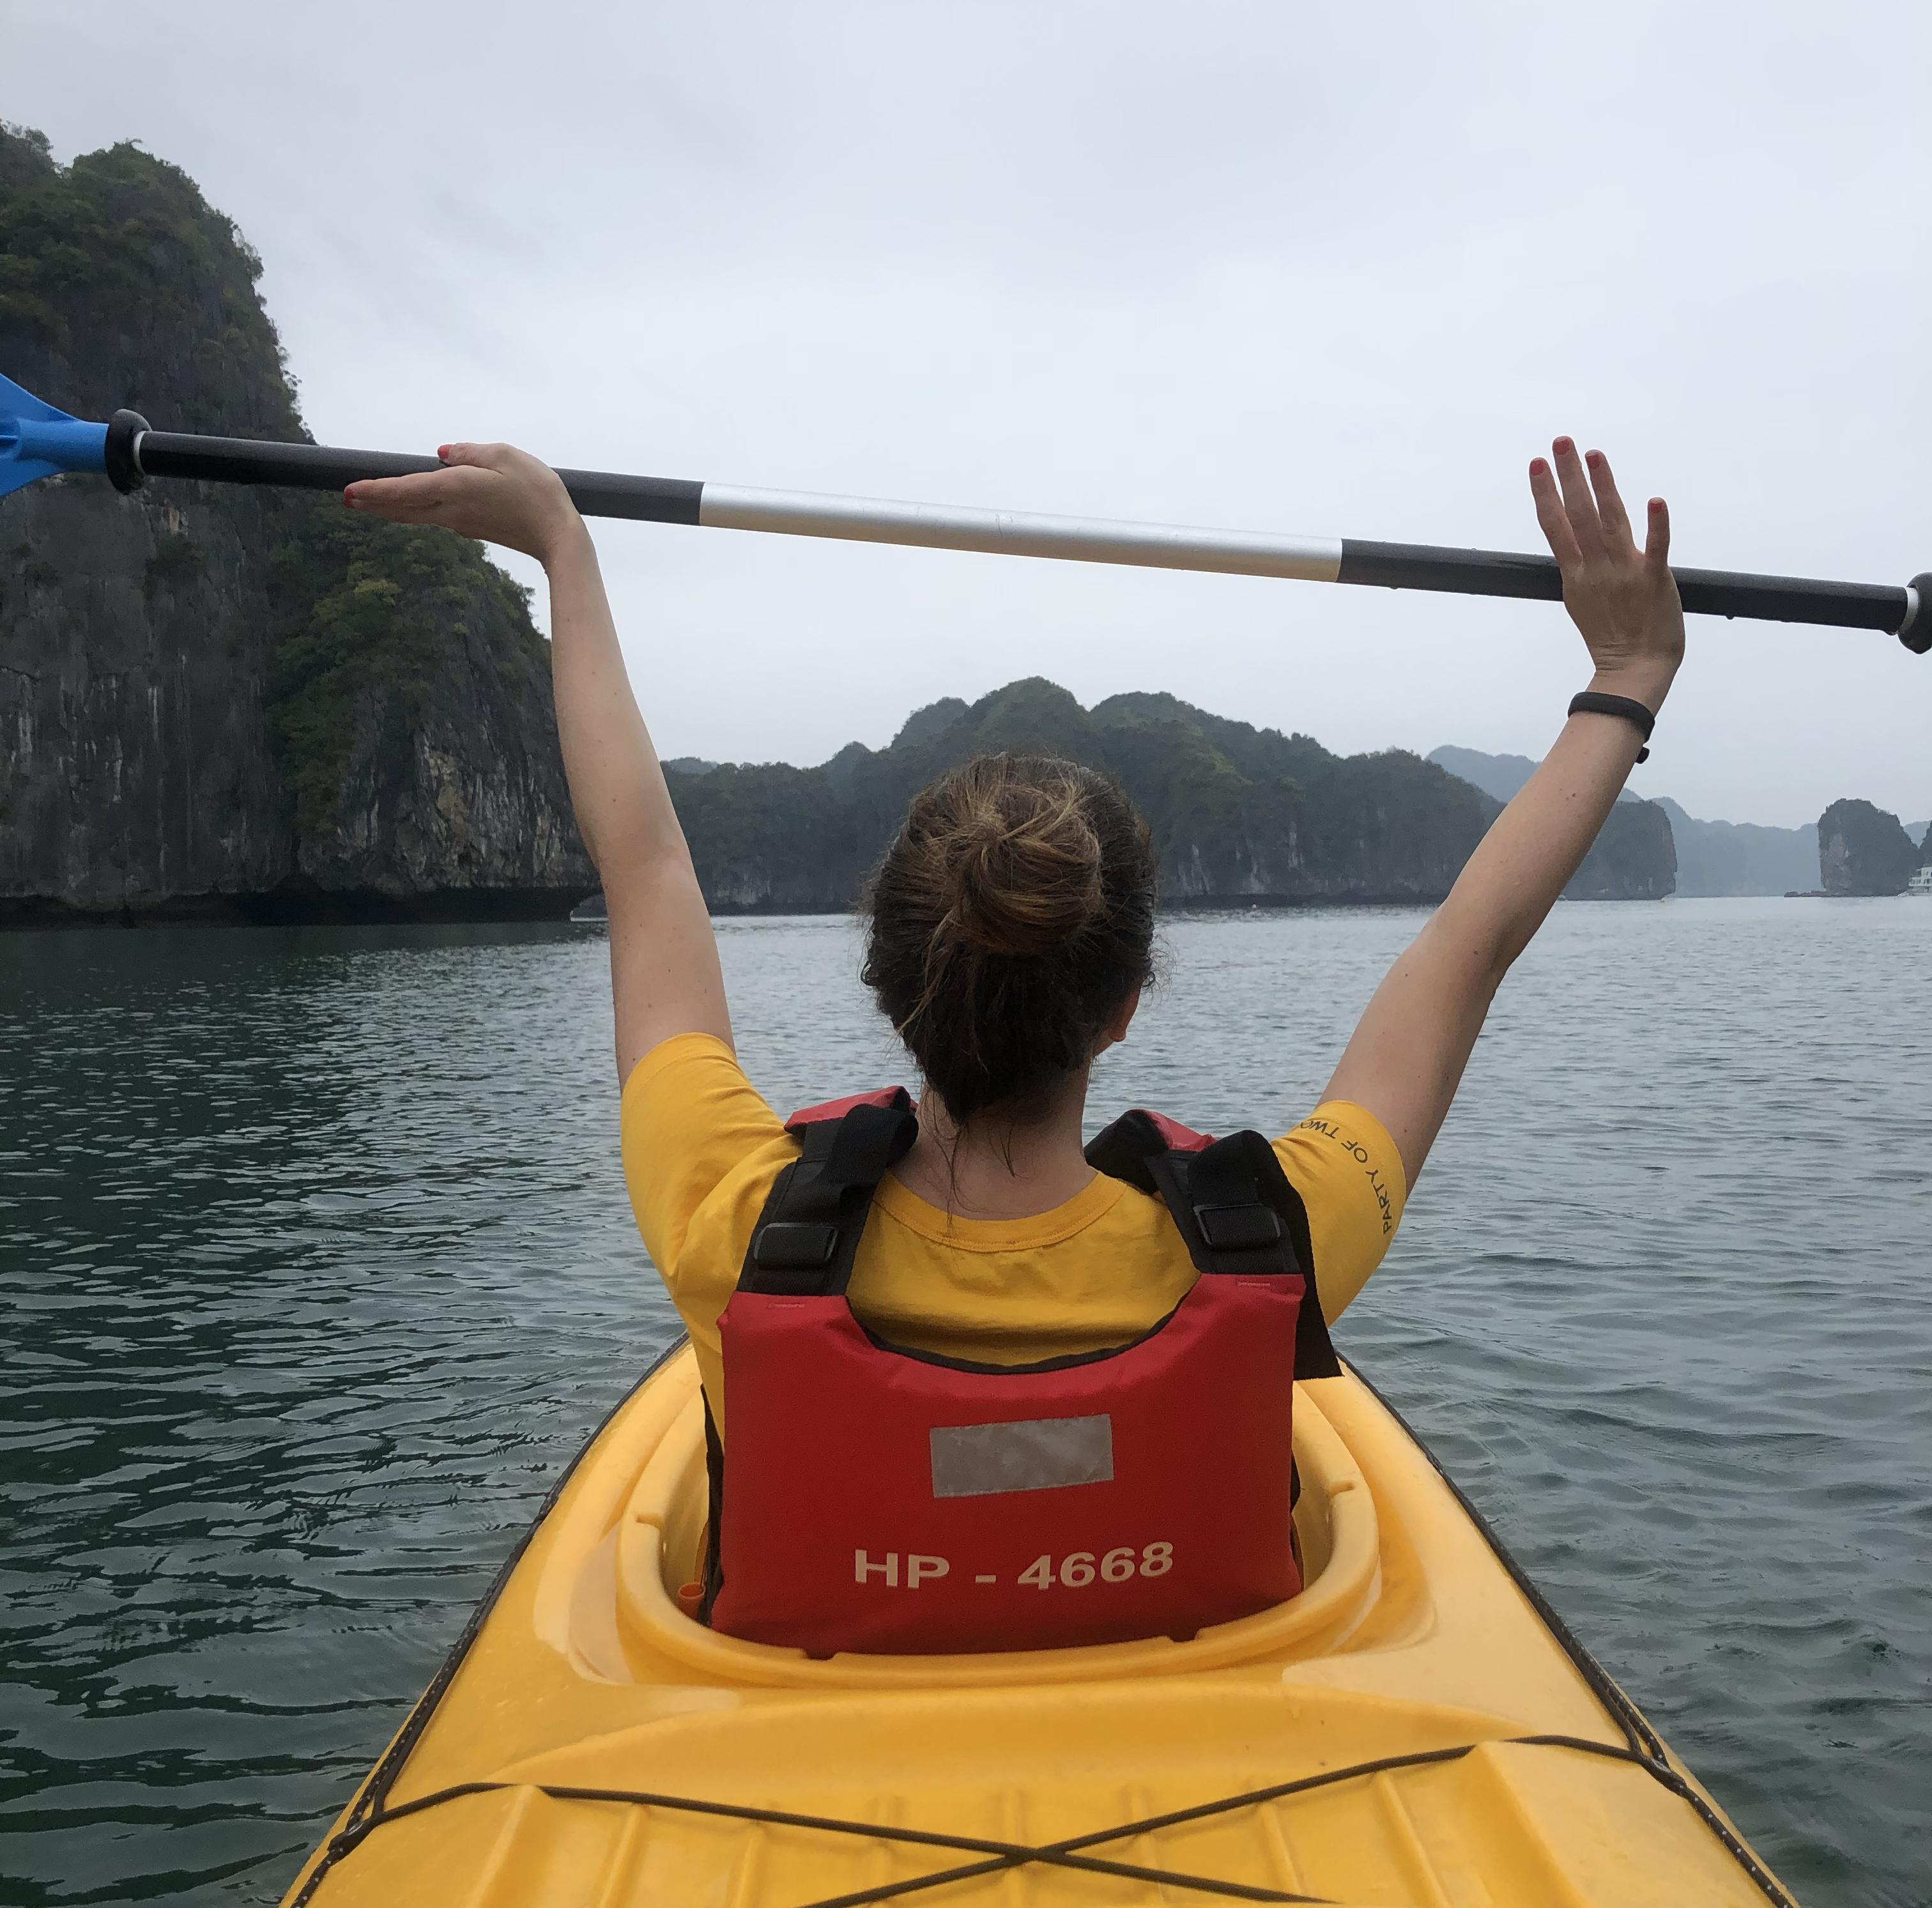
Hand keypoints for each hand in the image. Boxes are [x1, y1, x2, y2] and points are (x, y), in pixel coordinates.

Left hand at [344, 442, 582, 565]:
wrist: (559, 537)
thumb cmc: (538, 492)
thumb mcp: (506, 456)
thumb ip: (472, 452)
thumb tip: (444, 453)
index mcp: (455, 489)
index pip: (405, 489)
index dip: (375, 490)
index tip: (348, 491)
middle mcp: (452, 511)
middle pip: (404, 509)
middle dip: (374, 504)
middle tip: (349, 501)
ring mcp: (463, 524)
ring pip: (418, 515)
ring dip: (392, 510)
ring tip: (371, 505)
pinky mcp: (475, 529)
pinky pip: (439, 516)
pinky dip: (419, 510)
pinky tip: (418, 505)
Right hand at [1529, 437, 1683, 710]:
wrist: (1633, 670)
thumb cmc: (1612, 639)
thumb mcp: (1582, 601)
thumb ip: (1582, 568)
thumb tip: (1574, 545)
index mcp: (1576, 574)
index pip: (1556, 526)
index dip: (1546, 493)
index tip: (1537, 465)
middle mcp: (1595, 568)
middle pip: (1578, 514)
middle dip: (1567, 476)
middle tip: (1560, 442)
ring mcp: (1623, 573)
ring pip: (1609, 521)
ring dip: (1602, 485)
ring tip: (1592, 454)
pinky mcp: (1654, 581)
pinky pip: (1655, 549)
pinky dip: (1656, 526)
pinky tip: (1654, 500)